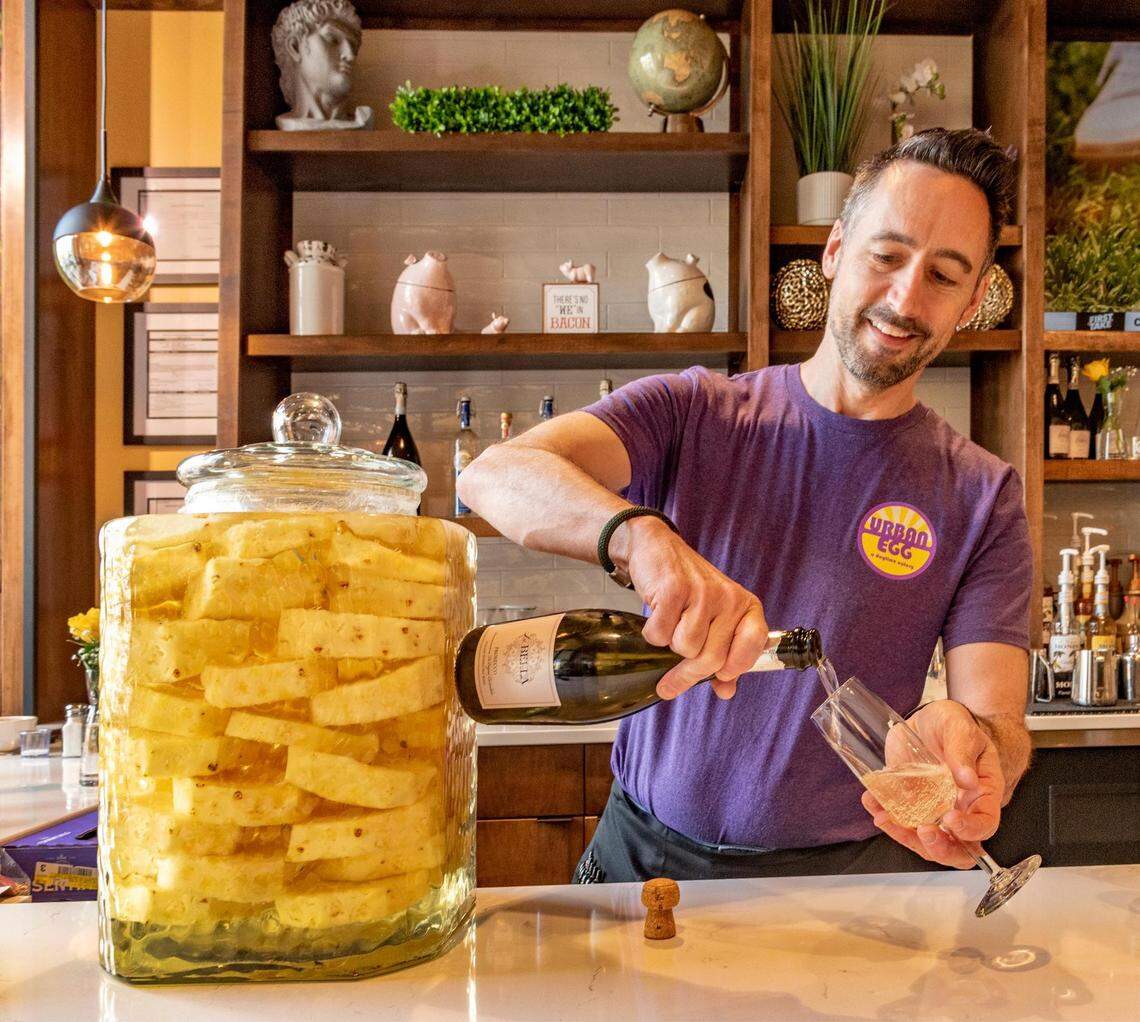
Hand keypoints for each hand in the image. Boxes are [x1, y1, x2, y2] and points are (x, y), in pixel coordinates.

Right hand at [615, 517, 768, 701]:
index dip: (736, 667)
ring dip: (670, 645)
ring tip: (671, 625)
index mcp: (746, 605)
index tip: (720, 677)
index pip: (753, 645)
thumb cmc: (689, 588)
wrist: (657, 549)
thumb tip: (726, 690)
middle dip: (687, 674)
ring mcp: (702, 593)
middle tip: (671, 682)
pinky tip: (657, 615)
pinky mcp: (673, 590)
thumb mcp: (714, 618)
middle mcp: (729, 598)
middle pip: (711, 658)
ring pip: (685, 648)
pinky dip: (653, 634)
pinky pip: (660, 635)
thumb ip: (724, 654)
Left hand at [861, 699, 1003, 868]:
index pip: (985, 823)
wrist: (928, 719)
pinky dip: (884, 815)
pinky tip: (872, 801)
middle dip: (940, 848)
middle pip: (958, 847)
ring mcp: (934, 809)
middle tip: (922, 831)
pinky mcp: (911, 803)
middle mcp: (960, 807)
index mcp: (982, 792)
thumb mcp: (959, 728)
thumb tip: (968, 779)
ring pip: (925, 840)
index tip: (950, 819)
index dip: (971, 830)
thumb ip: (963, 751)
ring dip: (903, 835)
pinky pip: (900, 819)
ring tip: (884, 818)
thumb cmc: (954, 723)